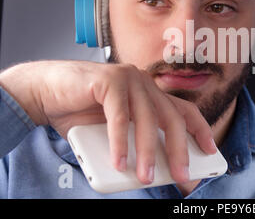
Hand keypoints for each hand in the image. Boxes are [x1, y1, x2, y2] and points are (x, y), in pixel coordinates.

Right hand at [0, 60, 216, 183]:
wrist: (44, 91)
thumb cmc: (80, 113)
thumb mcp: (115, 132)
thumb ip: (133, 143)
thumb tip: (152, 172)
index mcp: (150, 93)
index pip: (183, 110)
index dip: (199, 130)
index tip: (210, 151)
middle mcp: (144, 83)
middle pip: (171, 118)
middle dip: (179, 149)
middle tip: (181, 175)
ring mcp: (128, 78)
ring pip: (146, 118)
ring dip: (147, 151)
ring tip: (145, 176)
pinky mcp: (109, 80)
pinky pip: (119, 116)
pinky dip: (120, 141)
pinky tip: (119, 162)